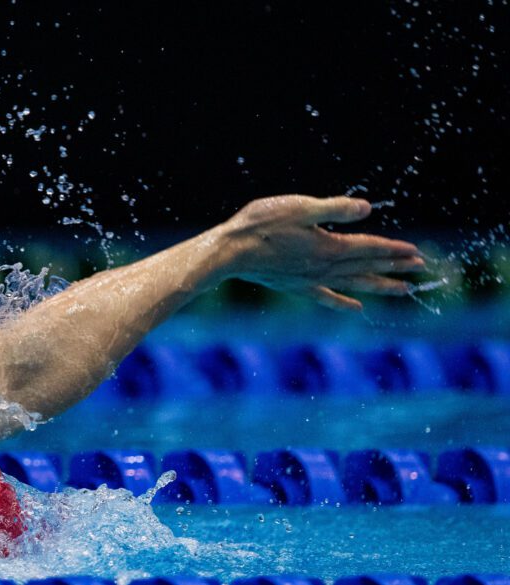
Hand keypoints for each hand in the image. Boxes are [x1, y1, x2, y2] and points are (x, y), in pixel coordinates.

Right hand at [215, 194, 425, 311]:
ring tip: (403, 290)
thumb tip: (367, 209)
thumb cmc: (263, 224)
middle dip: (395, 268)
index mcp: (329, 246)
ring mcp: (311, 279)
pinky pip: (327, 297)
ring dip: (380, 286)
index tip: (417, 253)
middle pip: (367, 267)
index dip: (394, 249)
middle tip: (420, 270)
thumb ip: (336, 208)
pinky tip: (357, 308)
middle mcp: (325, 266)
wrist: (232, 251)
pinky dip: (344, 302)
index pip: (370, 247)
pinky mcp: (296, 286)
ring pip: (353, 284)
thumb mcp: (301, 207)